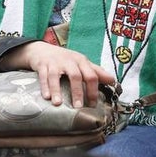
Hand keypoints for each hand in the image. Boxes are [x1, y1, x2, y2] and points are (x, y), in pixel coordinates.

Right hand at [0, 41, 116, 106]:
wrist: (42, 50)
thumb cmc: (65, 59)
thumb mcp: (81, 63)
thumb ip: (96, 72)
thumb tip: (113, 80)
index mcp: (81, 61)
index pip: (91, 75)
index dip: (93, 90)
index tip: (93, 104)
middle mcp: (69, 61)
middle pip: (75, 76)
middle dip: (77, 91)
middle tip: (78, 106)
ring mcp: (55, 63)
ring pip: (56, 76)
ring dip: (57, 90)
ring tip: (58, 103)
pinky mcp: (42, 65)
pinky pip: (43, 76)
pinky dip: (44, 86)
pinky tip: (46, 97)